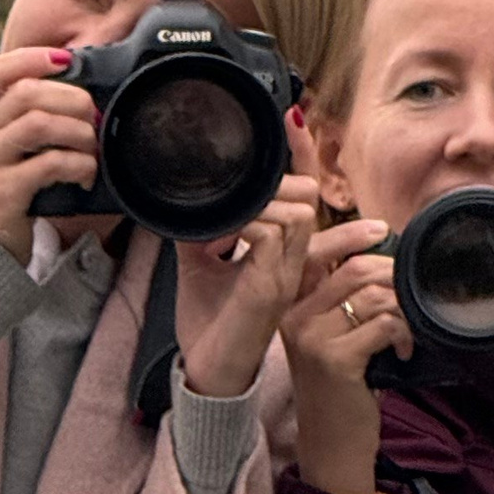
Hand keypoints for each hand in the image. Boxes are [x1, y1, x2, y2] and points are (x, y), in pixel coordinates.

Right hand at [0, 48, 100, 261]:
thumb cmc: (10, 195)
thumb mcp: (12, 153)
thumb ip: (33, 122)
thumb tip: (87, 98)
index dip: (29, 58)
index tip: (66, 61)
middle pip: (27, 92)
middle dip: (73, 99)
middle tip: (95, 118)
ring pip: (39, 122)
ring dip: (79, 132)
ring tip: (93, 150)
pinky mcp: (2, 193)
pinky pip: (48, 164)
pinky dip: (79, 165)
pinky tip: (87, 176)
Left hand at [173, 122, 321, 399]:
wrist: (209, 373)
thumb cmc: (211, 325)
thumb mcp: (200, 266)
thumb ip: (200, 232)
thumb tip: (184, 202)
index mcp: (280, 252)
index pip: (302, 196)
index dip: (302, 157)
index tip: (292, 119)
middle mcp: (290, 261)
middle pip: (309, 196)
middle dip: (289, 167)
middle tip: (262, 153)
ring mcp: (285, 275)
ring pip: (299, 212)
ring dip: (264, 197)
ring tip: (234, 199)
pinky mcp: (271, 289)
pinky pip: (274, 237)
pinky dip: (250, 221)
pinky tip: (229, 224)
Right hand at [280, 218, 403, 493]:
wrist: (331, 446)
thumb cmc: (339, 390)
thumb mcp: (330, 339)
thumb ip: (342, 300)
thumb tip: (383, 260)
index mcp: (290, 306)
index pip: (316, 252)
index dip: (351, 235)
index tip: (383, 231)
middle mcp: (293, 316)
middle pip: (353, 268)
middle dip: (394, 276)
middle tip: (412, 295)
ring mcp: (311, 337)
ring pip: (373, 295)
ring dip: (404, 311)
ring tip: (408, 333)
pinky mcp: (335, 359)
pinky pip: (384, 324)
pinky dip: (404, 335)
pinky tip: (403, 352)